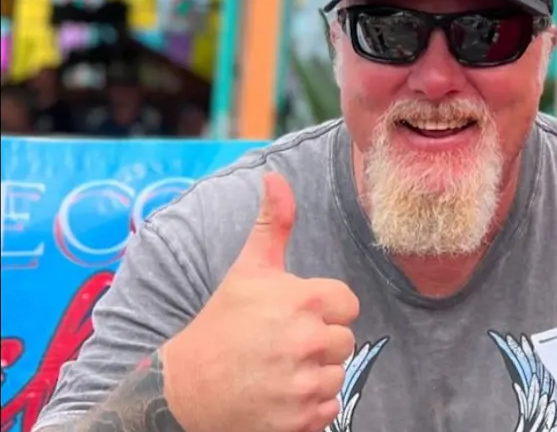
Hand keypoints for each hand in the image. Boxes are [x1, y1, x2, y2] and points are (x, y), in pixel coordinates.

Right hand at [160, 174, 359, 431]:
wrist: (182, 389)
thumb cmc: (220, 324)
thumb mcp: (247, 270)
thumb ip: (272, 223)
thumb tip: (275, 176)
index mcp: (303, 301)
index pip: (347, 305)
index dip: (324, 310)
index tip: (293, 316)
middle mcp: (306, 341)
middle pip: (344, 341)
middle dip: (319, 343)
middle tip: (280, 345)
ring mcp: (302, 383)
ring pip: (337, 375)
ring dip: (314, 375)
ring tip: (277, 370)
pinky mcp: (298, 420)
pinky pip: (328, 409)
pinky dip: (309, 408)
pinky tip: (279, 395)